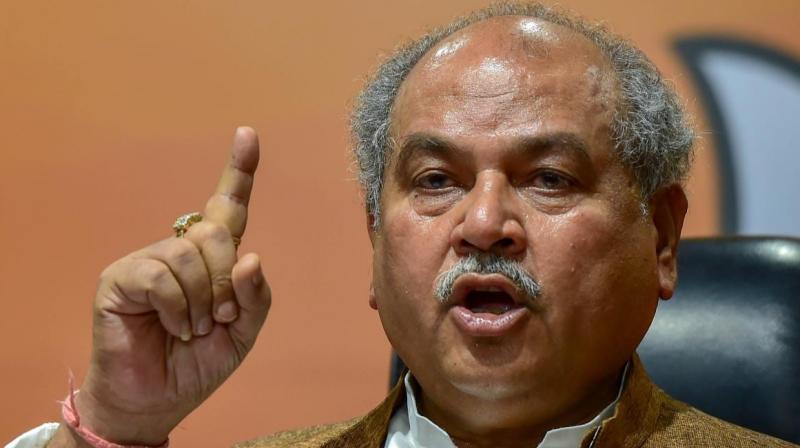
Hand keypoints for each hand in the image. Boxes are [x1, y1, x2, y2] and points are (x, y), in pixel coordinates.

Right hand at [59, 127, 270, 444]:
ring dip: (203, 300)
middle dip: (227, 280)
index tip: (249, 135)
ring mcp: (147, 260)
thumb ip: (254, 296)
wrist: (158, 400)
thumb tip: (251, 256)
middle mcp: (179, 250)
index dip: (238, 172)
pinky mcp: (120, 277)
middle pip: (216, 232)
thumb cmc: (198, 362)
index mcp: (211, 259)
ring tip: (193, 328)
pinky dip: (179, 307)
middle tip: (220, 317)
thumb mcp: (243, 331)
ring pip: (190, 253)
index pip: (227, 209)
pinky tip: (174, 328)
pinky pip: (161, 275)